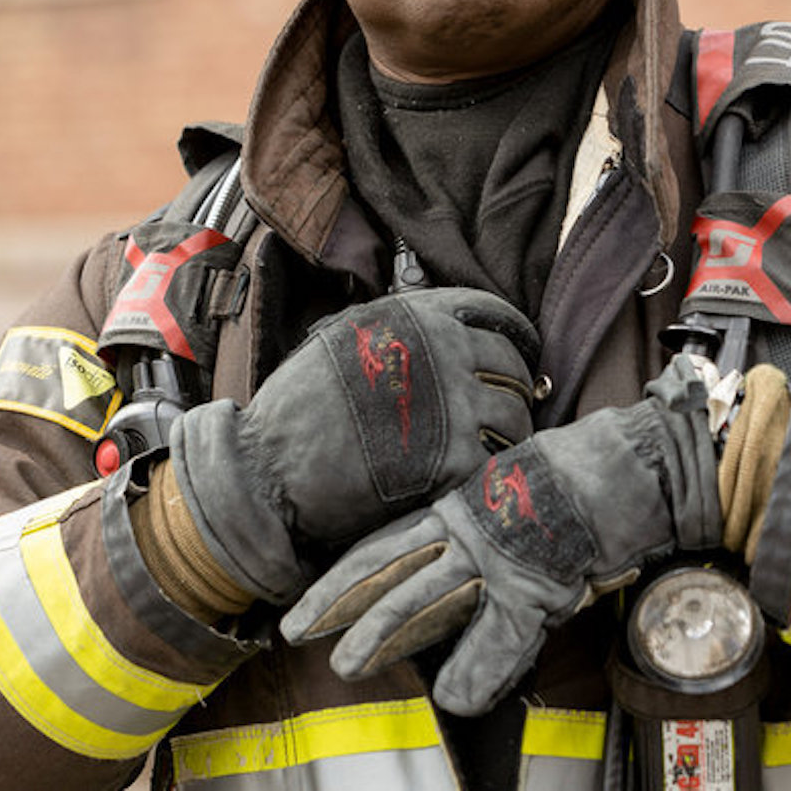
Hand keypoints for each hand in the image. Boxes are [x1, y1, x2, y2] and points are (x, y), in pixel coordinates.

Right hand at [168, 287, 536, 603]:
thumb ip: (395, 329)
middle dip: (512, 387)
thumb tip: (439, 330)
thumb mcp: (342, 337)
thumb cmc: (297, 407)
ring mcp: (454, 406)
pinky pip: (499, 460)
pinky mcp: (456, 461)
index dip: (513, 335)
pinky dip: (492, 469)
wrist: (271, 469)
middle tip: (504, 408)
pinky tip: (474, 476)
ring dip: (509, 432)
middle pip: (512, 366)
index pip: (495, 314)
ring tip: (492, 447)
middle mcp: (442, 352)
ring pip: (516, 416)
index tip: (518, 352)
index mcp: (416, 316)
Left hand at [280, 353, 723, 714]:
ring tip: (348, 666)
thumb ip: (477, 537)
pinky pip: (502, 635)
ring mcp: (499, 554)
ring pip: (426, 595)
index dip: (340, 574)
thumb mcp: (510, 501)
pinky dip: (479, 669)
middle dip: (338, 602)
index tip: (301, 600)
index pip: (384, 543)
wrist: (634, 464)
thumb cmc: (577, 481)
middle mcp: (467, 526)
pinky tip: (456, 696)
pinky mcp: (538, 580)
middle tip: (296, 632)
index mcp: (458, 506)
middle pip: (387, 566)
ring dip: (384, 634)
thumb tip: (456, 574)